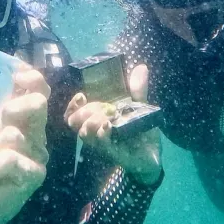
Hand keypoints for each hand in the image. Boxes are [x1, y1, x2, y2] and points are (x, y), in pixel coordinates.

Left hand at [0, 69, 48, 223]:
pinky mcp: (34, 174)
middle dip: (14, 107)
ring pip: (14, 134)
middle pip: (38, 103)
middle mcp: (35, 132)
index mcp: (23, 117)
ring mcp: (37, 154)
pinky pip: (11, 158)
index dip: (30, 77)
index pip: (38, 88)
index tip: (13, 75)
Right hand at [64, 63, 161, 185]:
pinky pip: (102, 144)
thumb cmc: (139, 131)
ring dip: (92, 122)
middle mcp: (95, 131)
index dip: (71, 105)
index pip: (73, 113)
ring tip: (107, 117)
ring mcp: (102, 144)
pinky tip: (109, 126)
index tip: (81, 96)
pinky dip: (103, 134)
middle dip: (82, 112)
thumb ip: (138, 90)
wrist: (152, 155)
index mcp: (96, 119)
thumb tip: (141, 67)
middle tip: (99, 107)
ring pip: (84, 134)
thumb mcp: (139, 107)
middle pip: (74, 122)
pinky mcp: (113, 153)